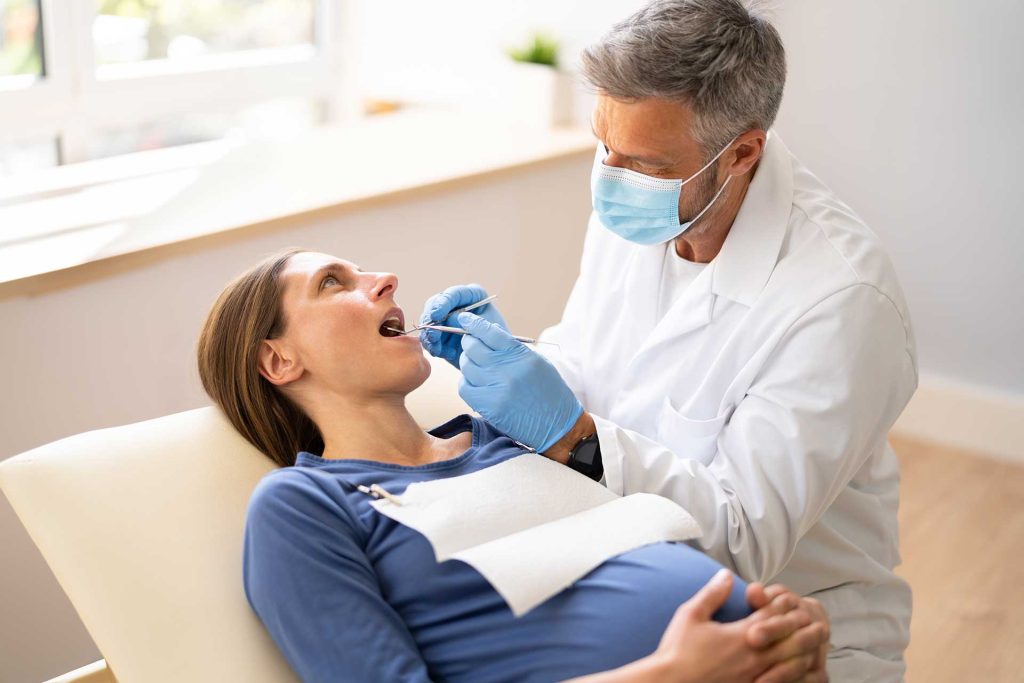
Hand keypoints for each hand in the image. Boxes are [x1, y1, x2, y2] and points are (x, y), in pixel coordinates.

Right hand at [419, 284, 508, 367]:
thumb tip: (452, 318)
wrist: (496, 358)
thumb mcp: (490, 329)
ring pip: (428, 321)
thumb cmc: (498, 340)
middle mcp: (455, 304)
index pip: (453, 294)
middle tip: (432, 336)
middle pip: (435, 304)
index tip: (437, 315)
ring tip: (438, 350)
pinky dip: (434, 347)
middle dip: (431, 321)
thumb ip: (473, 322)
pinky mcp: (440, 334)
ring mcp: (445, 318)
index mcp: (471, 295)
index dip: (443, 303)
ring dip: (430, 336)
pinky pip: (429, 338)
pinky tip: (446, 354)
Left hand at [457, 312, 582, 451]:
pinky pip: (465, 388)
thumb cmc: (548, 391)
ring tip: (477, 366)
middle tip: (471, 344)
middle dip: (469, 342)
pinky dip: (467, 382)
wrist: (558, 424)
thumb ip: (512, 347)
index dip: (473, 323)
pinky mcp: (489, 407)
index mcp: (520, 355)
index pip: (489, 332)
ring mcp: (496, 389)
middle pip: (473, 348)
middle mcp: (507, 370)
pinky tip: (476, 382)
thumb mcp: (536, 361)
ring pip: (467, 367)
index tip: (464, 318)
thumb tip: (488, 332)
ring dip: (468, 363)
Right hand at [648, 570, 828, 682]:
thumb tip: (727, 574)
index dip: (785, 605)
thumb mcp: (690, 615)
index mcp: (742, 634)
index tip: (792, 598)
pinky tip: (798, 674)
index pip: (773, 615)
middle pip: (791, 640)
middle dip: (806, 630)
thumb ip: (712, 594)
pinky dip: (795, 677)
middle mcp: (754, 656)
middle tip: (820, 625)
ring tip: (816, 649)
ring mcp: (756, 677)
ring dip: (806, 654)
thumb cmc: (677, 651)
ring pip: (792, 665)